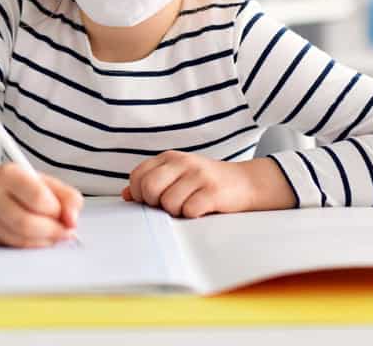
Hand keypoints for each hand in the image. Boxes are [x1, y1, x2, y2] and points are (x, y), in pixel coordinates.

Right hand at [0, 163, 81, 247]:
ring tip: (53, 233)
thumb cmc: (17, 185)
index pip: (37, 197)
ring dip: (44, 240)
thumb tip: (72, 220)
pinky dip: (33, 245)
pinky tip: (39, 237)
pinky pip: (15, 246)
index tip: (66, 215)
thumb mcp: (44, 181)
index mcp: (9, 175)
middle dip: (52, 231)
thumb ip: (67, 197)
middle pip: (26, 223)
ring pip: (20, 239)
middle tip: (64, 231)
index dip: (57, 211)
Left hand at [122, 151, 295, 217]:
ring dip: (177, 212)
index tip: (151, 200)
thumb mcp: (177, 176)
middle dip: (155, 204)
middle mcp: (183, 162)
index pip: (138, 176)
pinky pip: (189, 211)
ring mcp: (199, 175)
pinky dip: (192, 215)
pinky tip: (201, 209)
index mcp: (170, 157)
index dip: (139, 194)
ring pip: (168, 203)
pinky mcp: (213, 191)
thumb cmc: (206, 182)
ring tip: (189, 206)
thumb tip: (126, 194)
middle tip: (168, 205)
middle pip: (149, 188)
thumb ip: (152, 182)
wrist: (246, 182)